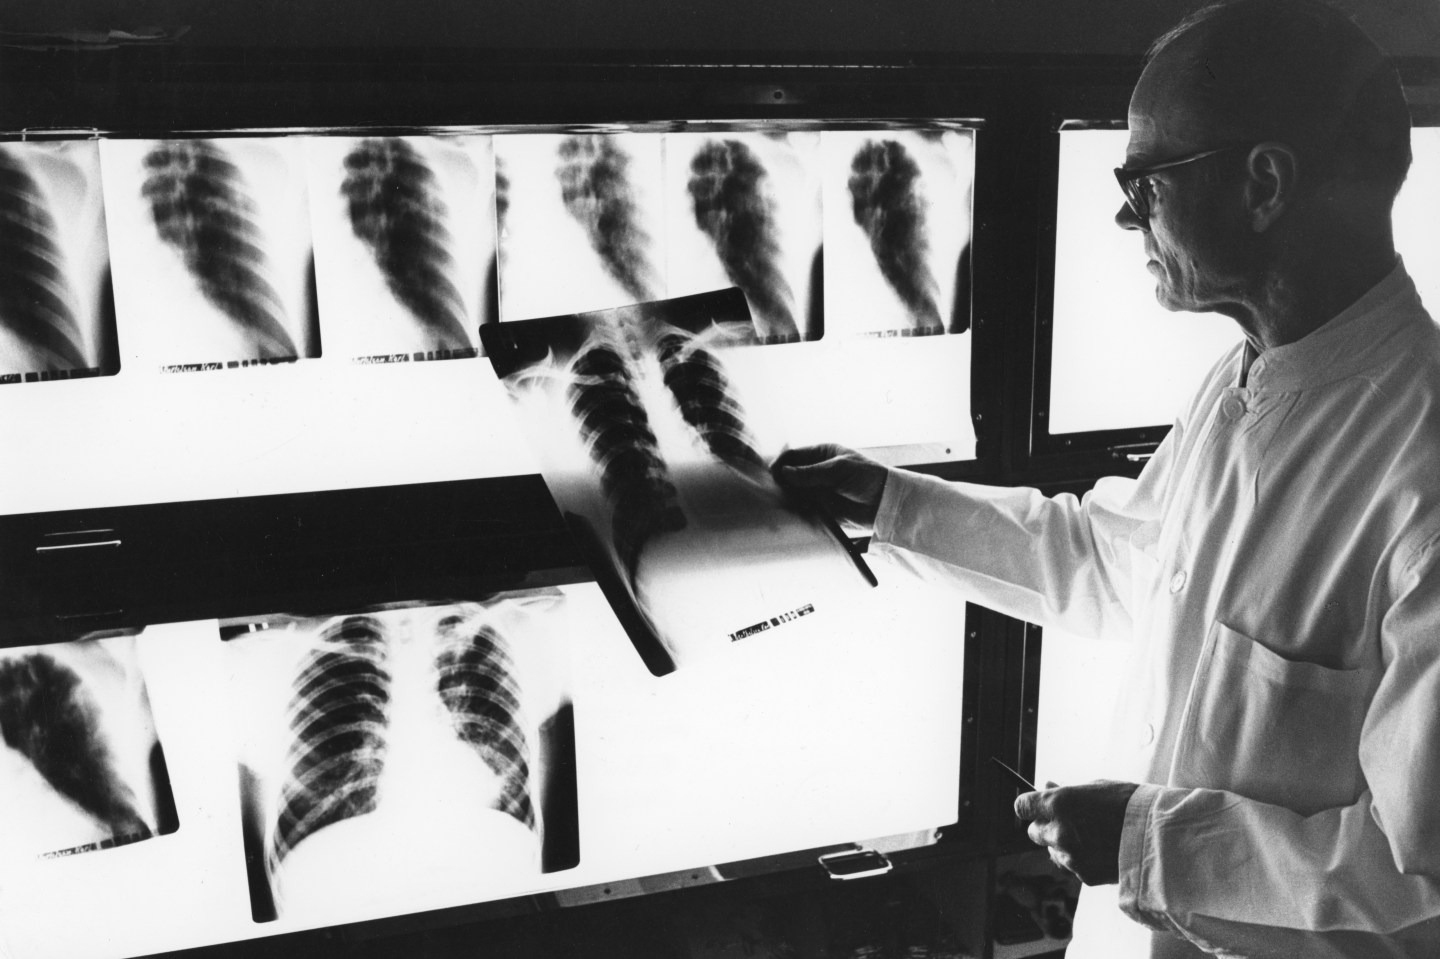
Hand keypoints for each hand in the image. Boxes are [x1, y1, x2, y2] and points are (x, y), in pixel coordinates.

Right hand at [771, 444, 888, 525]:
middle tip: (772, 491)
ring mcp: (818, 490)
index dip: (781, 463)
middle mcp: (817, 471)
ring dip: (786, 498)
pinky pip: (803, 510)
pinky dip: (796, 511)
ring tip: (780, 503)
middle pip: (790, 475)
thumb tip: (783, 473)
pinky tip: (790, 514)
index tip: (771, 474)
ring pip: (794, 493)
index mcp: (822, 454)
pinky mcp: (821, 509)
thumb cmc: (867, 478)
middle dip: (780, 482)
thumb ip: (810, 473)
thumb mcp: (838, 469)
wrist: (886, 503)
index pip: (794, 456)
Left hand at [1014, 780, 1139, 885]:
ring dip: (1063, 845)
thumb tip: (1046, 786)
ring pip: (1053, 851)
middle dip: (1045, 827)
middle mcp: (1058, 831)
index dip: (1029, 807)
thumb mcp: (1096, 787)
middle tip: (1065, 823)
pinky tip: (1101, 852)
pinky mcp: (1083, 874)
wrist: (1159, 835)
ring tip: (1092, 838)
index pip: (1022, 806)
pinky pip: (1072, 867)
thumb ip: (1066, 791)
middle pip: (1033, 832)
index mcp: (1058, 803)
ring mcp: (1070, 855)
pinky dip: (1080, 861)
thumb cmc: (1130, 804)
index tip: (1035, 807)